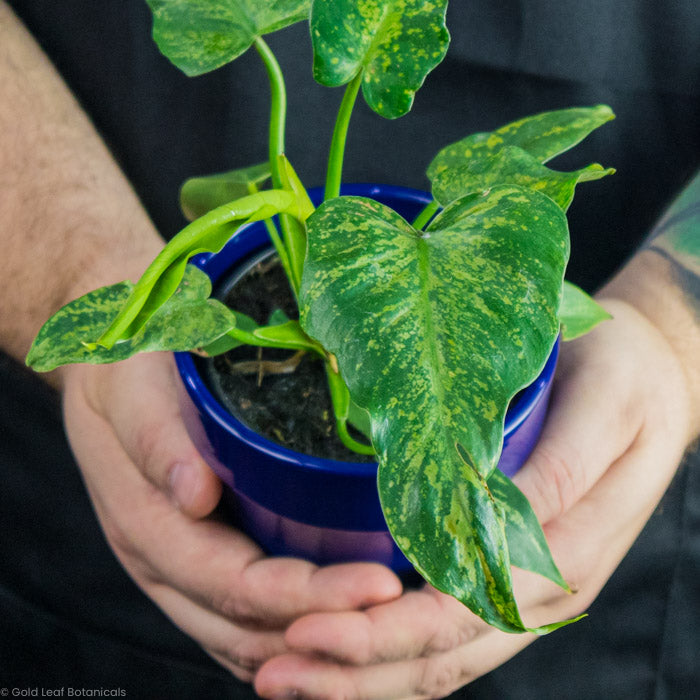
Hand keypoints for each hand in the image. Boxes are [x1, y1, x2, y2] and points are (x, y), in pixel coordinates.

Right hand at [60, 352, 402, 682]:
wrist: (101, 367)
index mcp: (146, 522)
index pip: (236, 584)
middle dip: (327, 627)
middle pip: (245, 626)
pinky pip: (237, 619)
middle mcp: (159, 560)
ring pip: (242, 638)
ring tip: (383, 622)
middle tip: (401, 613)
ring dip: (312, 642)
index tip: (380, 585)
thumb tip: (194, 495)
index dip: (311, 595)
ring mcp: (174, 566)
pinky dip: (287, 631)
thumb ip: (157, 438)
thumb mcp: (132, 387)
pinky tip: (333, 617)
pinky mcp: (191, 557)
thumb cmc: (124, 369)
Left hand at [254, 298, 694, 698]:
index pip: (466, 613)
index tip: (312, 629)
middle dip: (358, 667)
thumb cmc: (629, 382)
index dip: (388, 631)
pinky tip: (348, 650)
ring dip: (366, 674)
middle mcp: (545, 587)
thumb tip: (491, 515)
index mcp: (569, 551)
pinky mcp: (514, 571)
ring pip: (445, 656)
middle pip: (445, 651)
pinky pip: (455, 631)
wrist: (657, 379)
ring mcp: (529, 587)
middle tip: (276, 668)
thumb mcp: (607, 409)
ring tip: (288, 671)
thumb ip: (561, 469)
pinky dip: (398, 650)